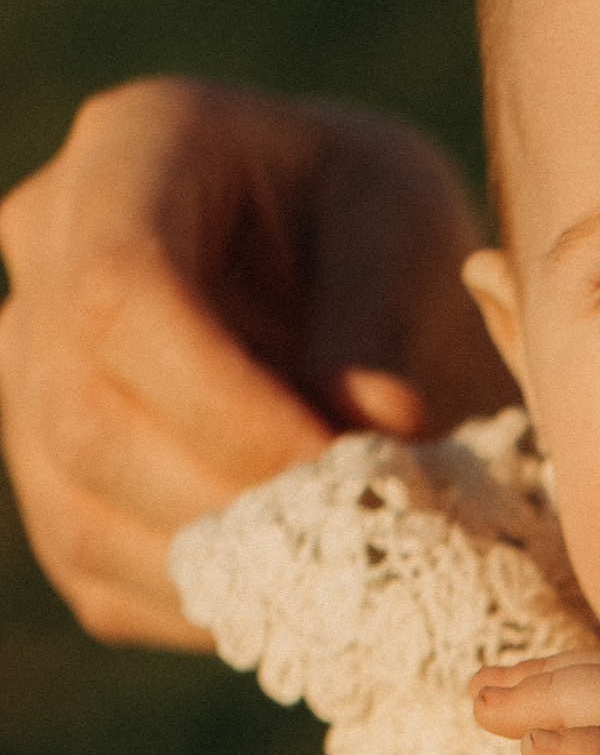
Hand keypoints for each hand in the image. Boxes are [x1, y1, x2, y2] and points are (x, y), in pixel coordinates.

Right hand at [0, 80, 506, 646]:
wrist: (356, 283)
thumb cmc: (384, 229)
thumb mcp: (407, 225)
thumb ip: (380, 317)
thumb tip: (369, 429)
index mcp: (128, 148)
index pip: (121, 291)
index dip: (228, 407)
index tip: (346, 472)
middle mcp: (43, 251)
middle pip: (84, 417)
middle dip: (234, 502)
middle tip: (362, 542)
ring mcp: (27, 372)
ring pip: (79, 513)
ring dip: (226, 569)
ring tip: (345, 568)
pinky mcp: (58, 481)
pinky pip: (105, 578)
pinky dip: (214, 606)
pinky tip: (303, 587)